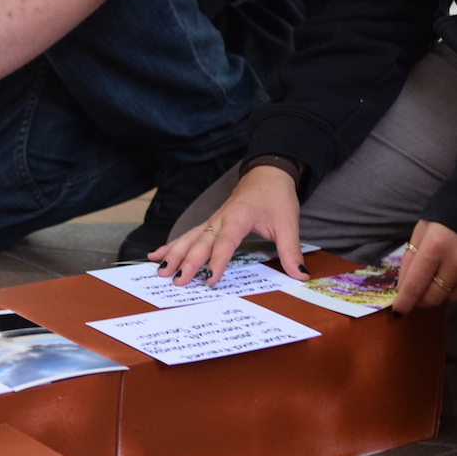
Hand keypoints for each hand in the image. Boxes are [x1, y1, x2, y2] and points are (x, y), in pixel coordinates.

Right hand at [149, 164, 308, 285]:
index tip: (209, 279)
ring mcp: (212, 220)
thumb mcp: (288, 223)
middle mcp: (221, 218)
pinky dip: (171, 246)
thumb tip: (300, 275)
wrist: (267, 174)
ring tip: (161, 271)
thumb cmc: (276, 197)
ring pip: (189, 238)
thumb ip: (291, 250)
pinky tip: (156, 256)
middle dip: (188, 262)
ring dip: (174, 254)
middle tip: (178, 281)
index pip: (225, 242)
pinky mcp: (209, 223)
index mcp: (239, 217)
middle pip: (201, 242)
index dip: (217, 261)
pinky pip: (188, 235)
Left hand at [392, 220, 456, 314]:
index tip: (399, 310)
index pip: (415, 285)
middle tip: (423, 289)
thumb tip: (404, 285)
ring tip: (447, 275)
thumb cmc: (452, 206)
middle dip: (424, 297)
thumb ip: (413, 256)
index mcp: (435, 245)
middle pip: (435, 296)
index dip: (404, 302)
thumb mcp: (424, 225)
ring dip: (447, 291)